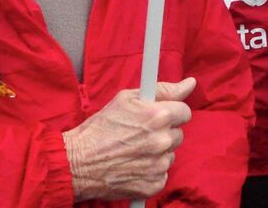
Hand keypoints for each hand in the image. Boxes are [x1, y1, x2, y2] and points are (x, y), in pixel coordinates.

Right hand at [63, 77, 195, 201]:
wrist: (77, 162)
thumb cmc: (100, 128)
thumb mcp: (127, 98)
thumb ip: (163, 90)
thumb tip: (190, 83)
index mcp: (159, 116)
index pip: (185, 112)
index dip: (172, 113)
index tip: (160, 117)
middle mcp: (162, 141)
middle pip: (178, 134)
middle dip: (164, 133)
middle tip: (141, 135)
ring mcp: (158, 165)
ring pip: (170, 155)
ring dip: (158, 153)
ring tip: (134, 151)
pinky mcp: (153, 185)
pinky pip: (162, 174)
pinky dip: (151, 171)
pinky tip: (134, 166)